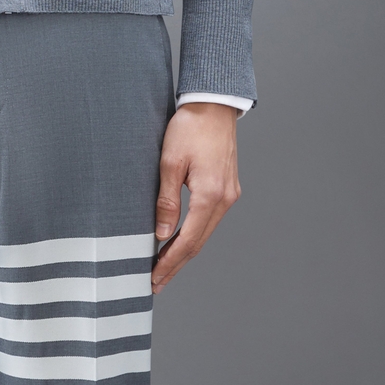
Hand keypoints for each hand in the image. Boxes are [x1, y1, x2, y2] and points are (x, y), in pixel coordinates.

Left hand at [151, 101, 240, 292]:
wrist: (213, 103)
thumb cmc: (190, 126)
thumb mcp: (170, 161)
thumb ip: (167, 200)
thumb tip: (162, 234)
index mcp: (211, 195)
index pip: (188, 241)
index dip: (170, 262)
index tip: (154, 278)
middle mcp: (225, 199)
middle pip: (199, 241)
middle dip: (177, 263)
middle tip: (156, 281)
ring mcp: (229, 194)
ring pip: (205, 231)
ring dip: (185, 249)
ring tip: (164, 265)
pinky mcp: (228, 186)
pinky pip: (210, 218)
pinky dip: (194, 232)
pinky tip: (181, 237)